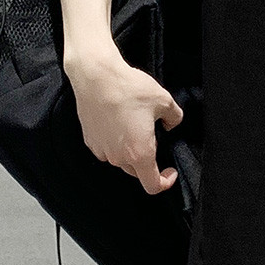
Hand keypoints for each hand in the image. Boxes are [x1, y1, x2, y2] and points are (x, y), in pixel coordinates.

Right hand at [65, 48, 183, 195]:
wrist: (98, 78)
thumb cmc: (129, 89)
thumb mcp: (164, 100)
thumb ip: (174, 118)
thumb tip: (171, 124)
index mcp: (139, 153)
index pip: (152, 186)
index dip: (165, 182)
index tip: (169, 172)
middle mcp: (118, 157)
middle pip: (137, 171)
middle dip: (148, 159)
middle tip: (152, 134)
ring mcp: (102, 150)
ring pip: (122, 159)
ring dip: (131, 149)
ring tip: (135, 122)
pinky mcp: (91, 141)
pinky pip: (108, 148)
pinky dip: (116, 141)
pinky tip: (120, 120)